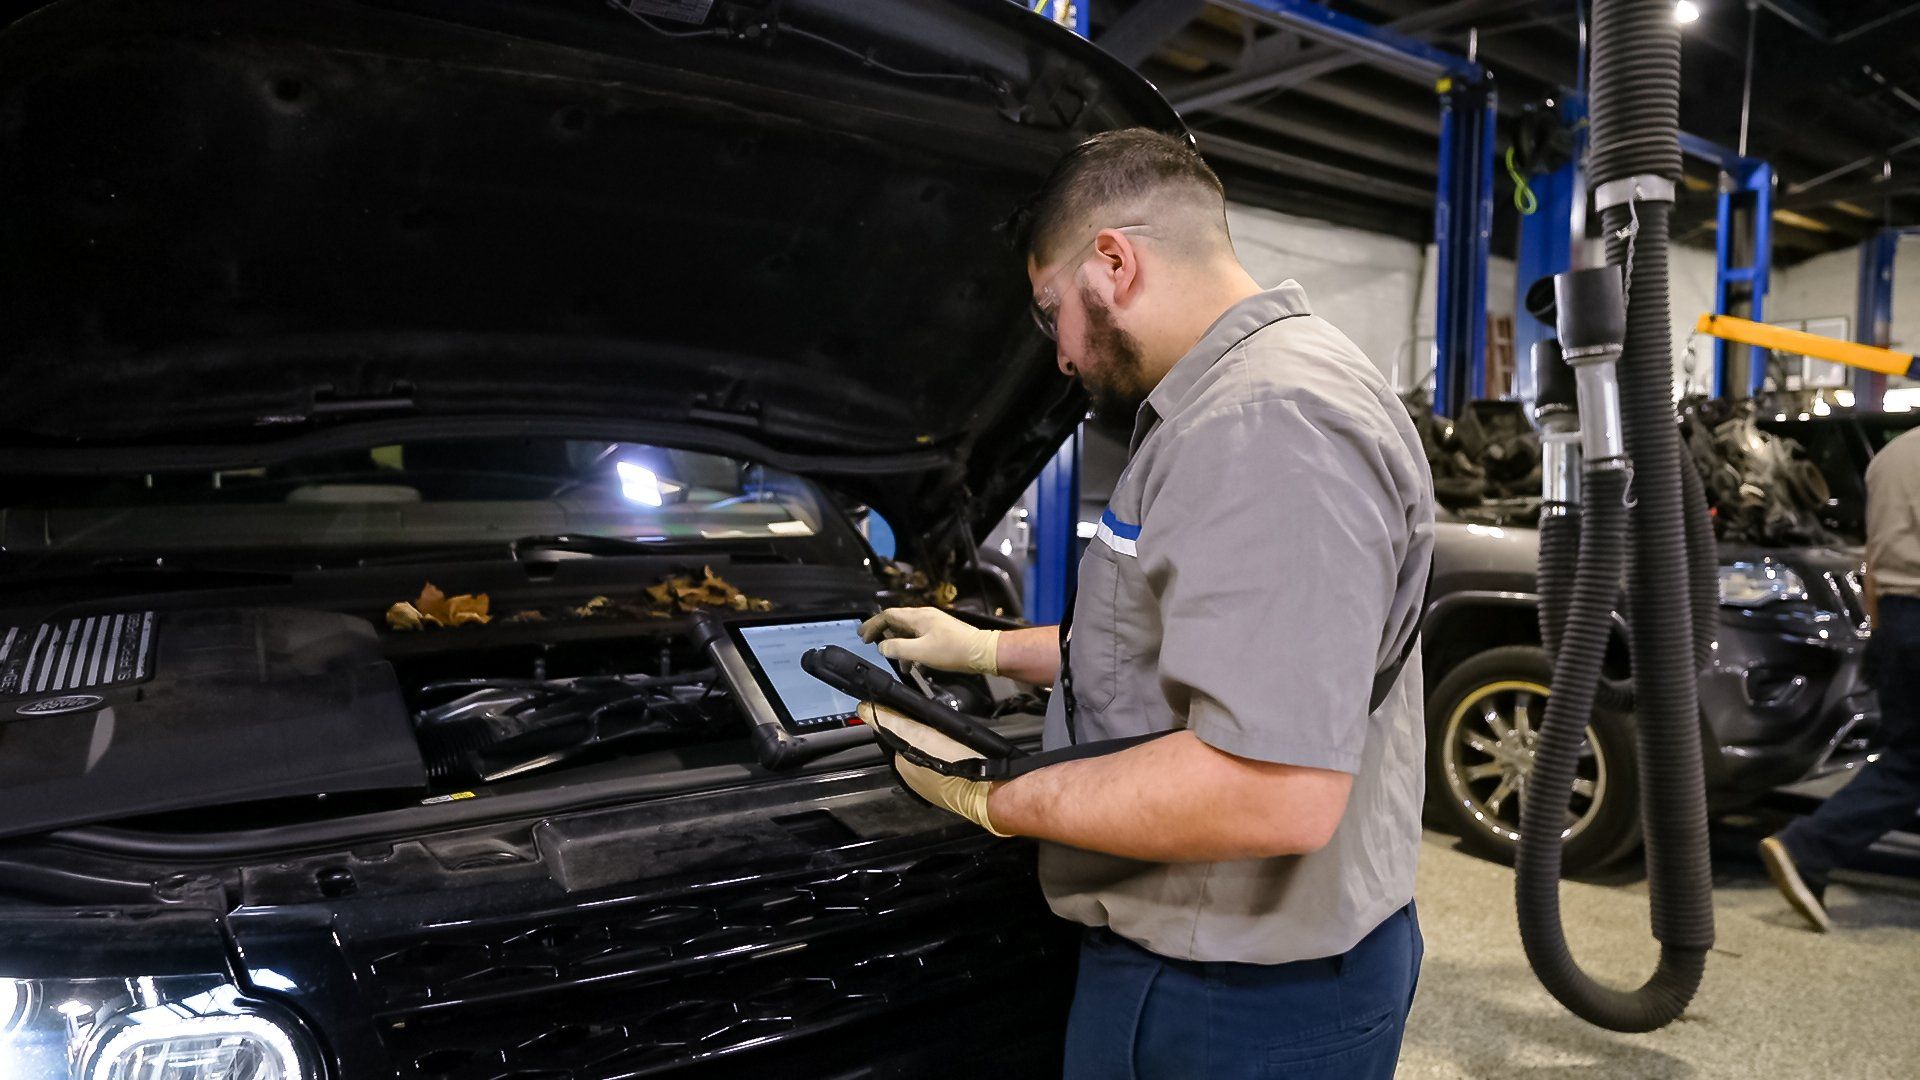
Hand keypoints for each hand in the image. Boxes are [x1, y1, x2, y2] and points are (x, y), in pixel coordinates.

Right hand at [859, 607, 1000, 675]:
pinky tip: (915, 666)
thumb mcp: (921, 652)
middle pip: (897, 622)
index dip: (873, 625)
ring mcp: (934, 625)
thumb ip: (898, 649)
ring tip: (898, 664)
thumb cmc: (953, 651)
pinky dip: (912, 651)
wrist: (982, 652)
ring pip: (908, 633)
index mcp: (918, 617)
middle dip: (883, 633)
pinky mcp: (941, 634)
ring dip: (899, 646)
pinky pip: (919, 639)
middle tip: (870, 643)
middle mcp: (924, 617)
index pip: (888, 615)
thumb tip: (882, 647)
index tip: (863, 636)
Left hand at [860, 702, 1007, 835]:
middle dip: (920, 733)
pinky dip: (947, 755)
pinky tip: (957, 748)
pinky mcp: (951, 789)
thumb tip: (863, 708)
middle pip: (912, 746)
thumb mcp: (921, 736)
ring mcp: (932, 787)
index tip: (916, 710)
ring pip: (928, 755)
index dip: (903, 721)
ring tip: (949, 732)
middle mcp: (913, 779)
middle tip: (937, 720)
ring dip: (934, 743)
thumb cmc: (955, 761)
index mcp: (902, 767)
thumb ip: (893, 723)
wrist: (990, 790)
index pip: (895, 736)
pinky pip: (943, 764)